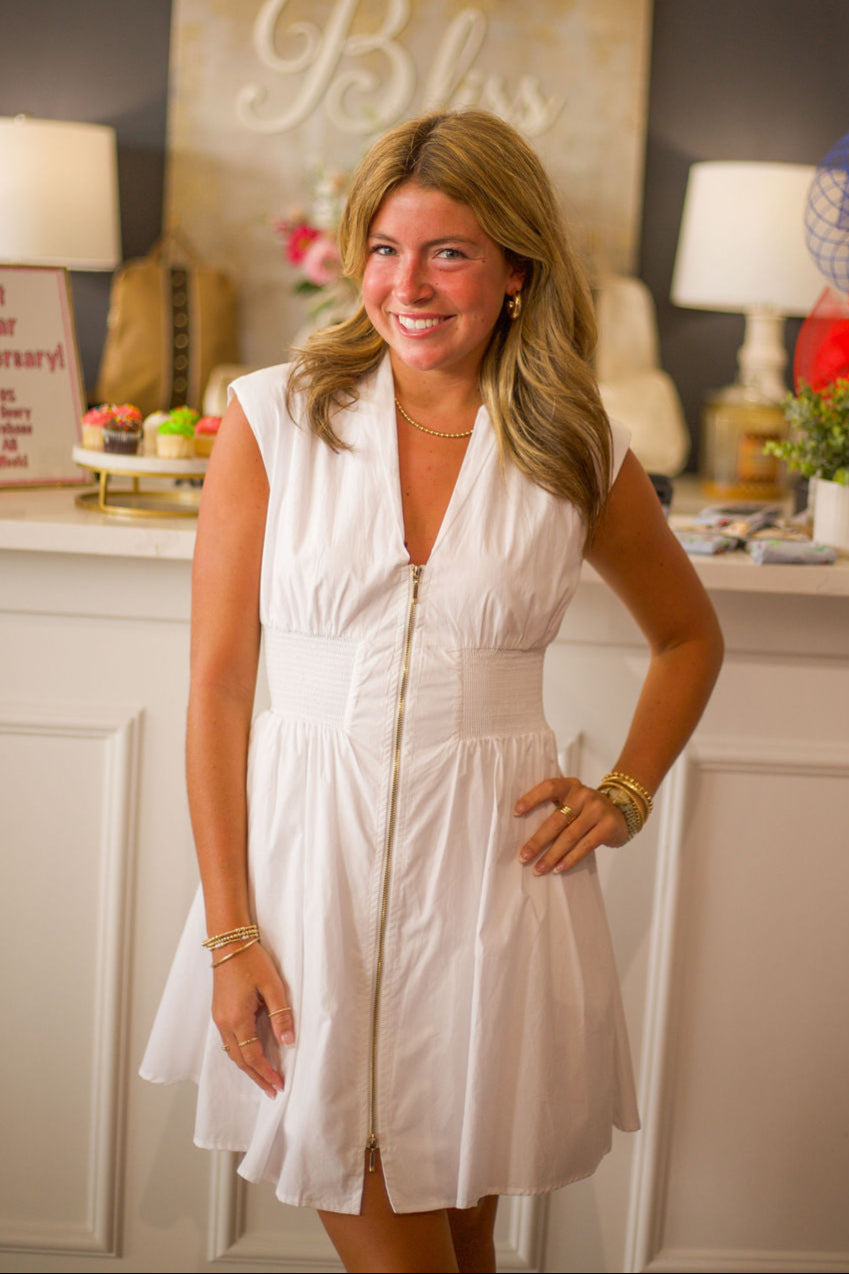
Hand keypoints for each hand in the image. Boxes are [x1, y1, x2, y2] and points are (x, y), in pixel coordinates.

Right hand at [212, 941, 294, 1096]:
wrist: (228, 944)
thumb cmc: (251, 961)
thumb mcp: (273, 987)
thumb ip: (281, 1015)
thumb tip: (289, 1042)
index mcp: (237, 1019)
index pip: (253, 1056)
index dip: (266, 1072)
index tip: (279, 1085)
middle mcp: (224, 1023)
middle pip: (240, 1060)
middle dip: (257, 1077)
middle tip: (273, 1090)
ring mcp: (219, 1018)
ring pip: (233, 1052)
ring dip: (248, 1067)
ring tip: (264, 1078)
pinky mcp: (219, 1012)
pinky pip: (229, 1042)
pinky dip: (241, 1054)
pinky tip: (251, 1056)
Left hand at [514, 776, 629, 873]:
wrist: (623, 812)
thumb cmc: (587, 810)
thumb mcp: (573, 802)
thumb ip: (555, 809)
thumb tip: (525, 834)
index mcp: (570, 785)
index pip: (548, 787)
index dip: (531, 798)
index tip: (516, 812)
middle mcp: (583, 794)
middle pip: (556, 820)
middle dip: (538, 841)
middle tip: (523, 856)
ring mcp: (597, 809)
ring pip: (569, 836)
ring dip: (552, 856)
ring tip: (538, 869)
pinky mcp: (608, 826)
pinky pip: (585, 845)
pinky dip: (570, 859)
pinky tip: (559, 869)